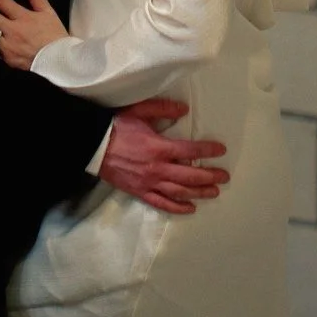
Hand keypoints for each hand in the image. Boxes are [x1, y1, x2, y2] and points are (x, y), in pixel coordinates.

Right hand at [99, 97, 228, 214]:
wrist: (92, 146)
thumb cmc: (116, 126)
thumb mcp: (139, 110)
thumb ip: (163, 108)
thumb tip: (184, 109)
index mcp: (159, 147)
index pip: (190, 151)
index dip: (208, 151)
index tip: (221, 150)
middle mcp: (157, 168)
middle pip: (189, 176)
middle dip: (209, 176)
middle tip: (224, 176)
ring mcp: (148, 183)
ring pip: (179, 192)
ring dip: (198, 193)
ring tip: (213, 192)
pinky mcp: (139, 192)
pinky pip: (161, 203)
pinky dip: (177, 208)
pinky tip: (190, 208)